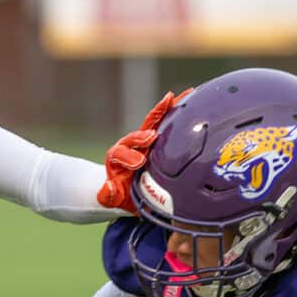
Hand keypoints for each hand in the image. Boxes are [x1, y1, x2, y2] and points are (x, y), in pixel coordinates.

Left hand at [97, 89, 192, 212]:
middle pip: (137, 133)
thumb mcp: (110, 197)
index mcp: (117, 157)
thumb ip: (108, 195)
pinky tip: (189, 99)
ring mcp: (146, 141)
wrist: (127, 189)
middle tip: (151, 136)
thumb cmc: (120, 194)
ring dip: (162, 111)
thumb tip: (110, 188)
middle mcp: (131, 145)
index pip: (119, 153)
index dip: (128, 156)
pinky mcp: (159, 140)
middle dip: (144, 131)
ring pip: (153, 123)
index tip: (139, 162)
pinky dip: (176, 111)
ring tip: (173, 99)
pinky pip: (167, 123)